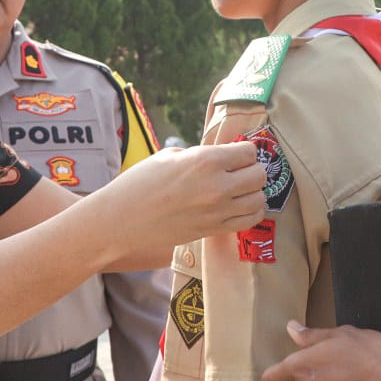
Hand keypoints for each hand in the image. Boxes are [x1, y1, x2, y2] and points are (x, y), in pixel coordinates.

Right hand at [93, 140, 266, 255]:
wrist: (122, 220)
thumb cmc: (140, 183)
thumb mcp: (169, 156)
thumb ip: (199, 154)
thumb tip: (220, 156)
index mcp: (206, 160)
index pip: (249, 152)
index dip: (244, 151)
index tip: (235, 154)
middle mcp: (218, 185)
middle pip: (259, 175)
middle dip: (252, 170)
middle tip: (239, 170)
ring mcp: (218, 210)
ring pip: (259, 198)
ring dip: (253, 192)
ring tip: (240, 189)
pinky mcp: (214, 230)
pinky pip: (250, 220)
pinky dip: (250, 212)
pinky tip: (240, 206)